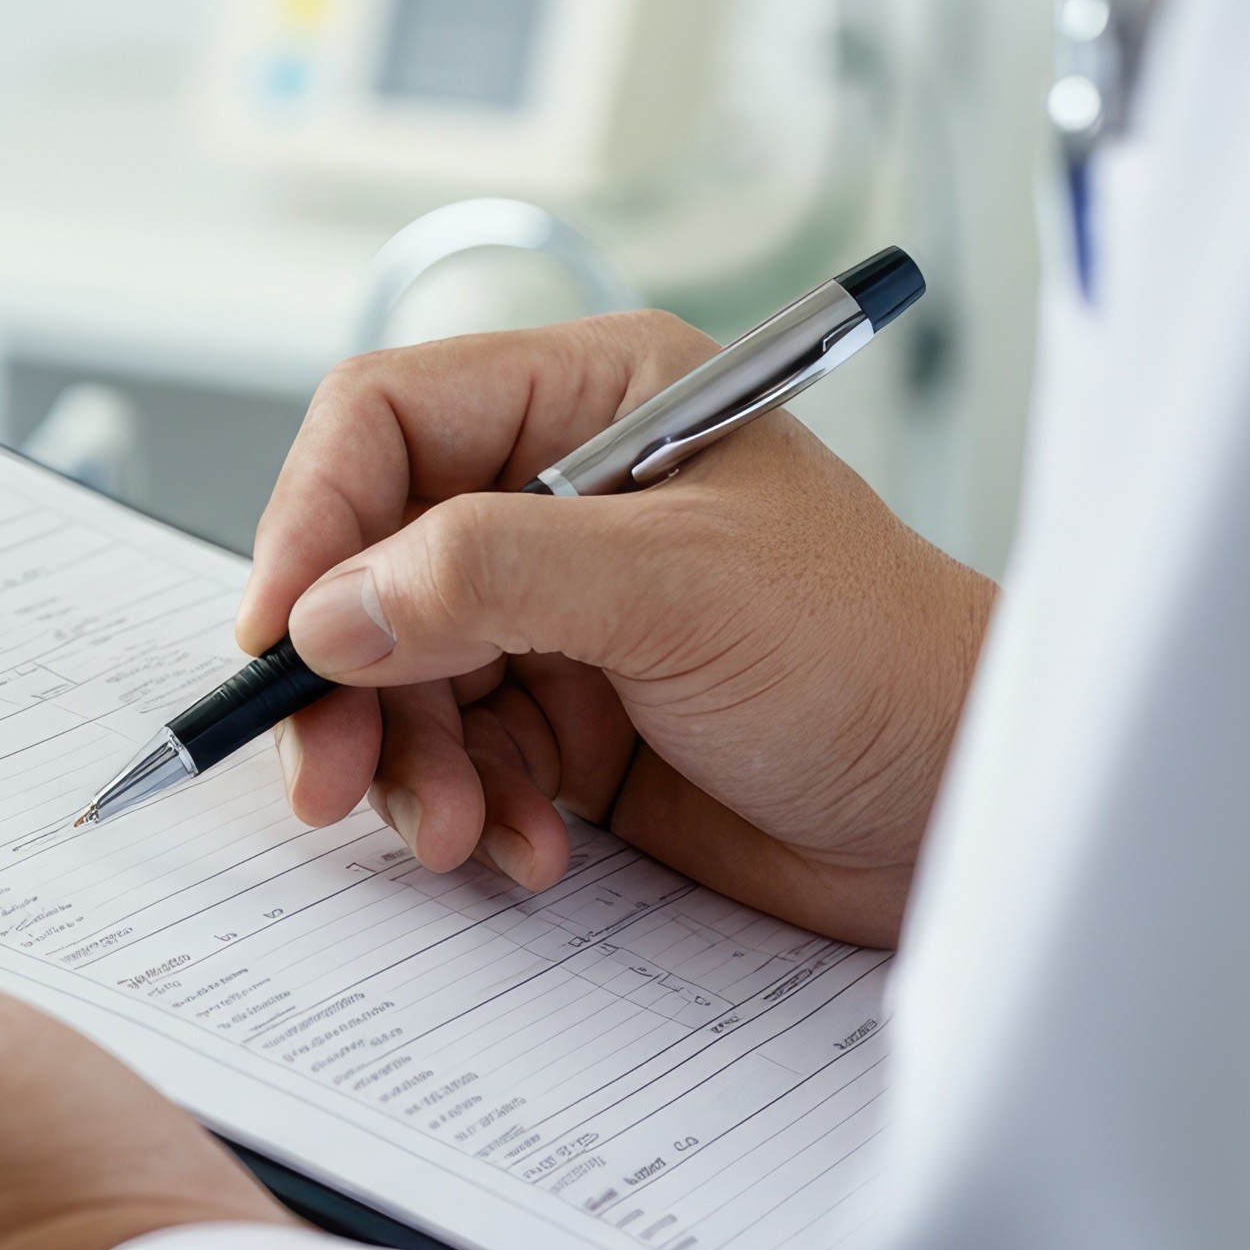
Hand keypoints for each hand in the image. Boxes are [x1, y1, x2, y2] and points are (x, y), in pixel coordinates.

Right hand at [243, 311, 993, 946]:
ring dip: (407, 762)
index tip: (281, 635)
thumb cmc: (879, 656)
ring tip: (457, 830)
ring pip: (401, 673)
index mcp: (596, 400)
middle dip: (348, 677)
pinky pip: (460, 757)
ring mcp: (566, 614)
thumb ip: (492, 577)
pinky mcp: (576, 722)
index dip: (313, 520)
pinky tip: (530, 849)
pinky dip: (472, 809)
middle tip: (329, 772)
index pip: (387, 420)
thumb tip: (334, 604)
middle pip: (372, 562)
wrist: (967, 810)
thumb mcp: (678, 590)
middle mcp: (564, 497)